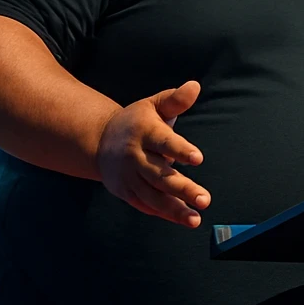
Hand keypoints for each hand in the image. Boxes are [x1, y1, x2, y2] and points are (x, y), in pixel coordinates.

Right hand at [96, 80, 210, 226]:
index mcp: (144, 132)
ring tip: (196, 218)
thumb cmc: (136, 120)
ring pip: (152, 196)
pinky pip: (145, 205)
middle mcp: (134, 156)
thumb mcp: (153, 105)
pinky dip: (163, 213)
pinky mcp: (125, 191)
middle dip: (183, 188)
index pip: (164, 142)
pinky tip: (183, 218)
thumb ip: (175, 99)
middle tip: (205, 199)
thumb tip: (195, 86)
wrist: (99, 140)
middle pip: (160, 175)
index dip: (180, 150)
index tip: (198, 158)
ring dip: (174, 209)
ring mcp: (128, 176)